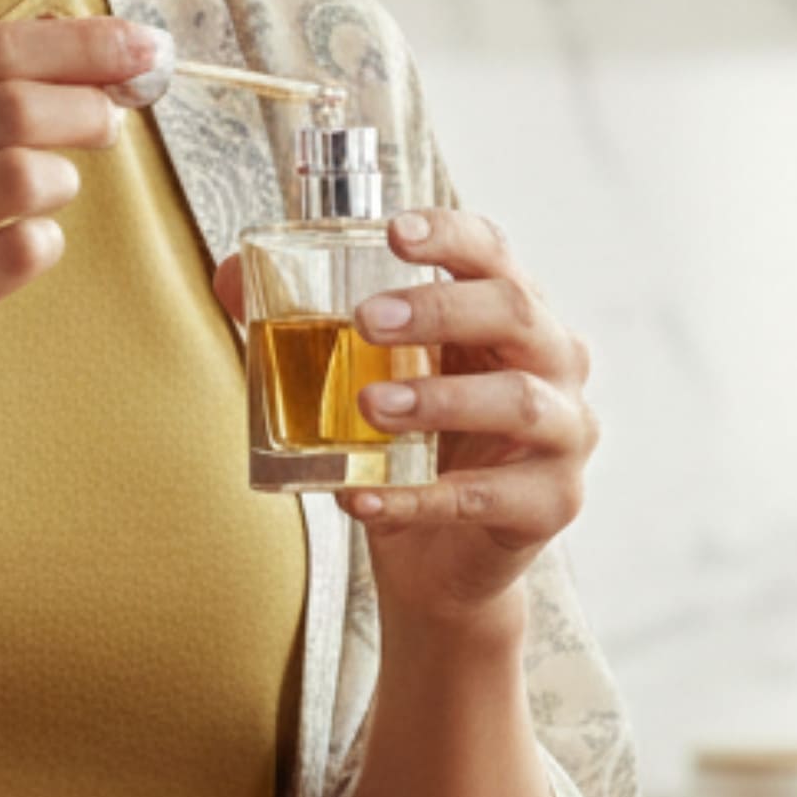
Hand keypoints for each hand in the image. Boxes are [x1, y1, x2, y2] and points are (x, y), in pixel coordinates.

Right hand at [0, 14, 164, 481]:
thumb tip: (75, 26)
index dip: (81, 44)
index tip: (146, 46)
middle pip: (9, 104)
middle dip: (87, 106)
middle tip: (113, 125)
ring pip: (17, 174)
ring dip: (63, 179)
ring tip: (54, 194)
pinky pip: (14, 255)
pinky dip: (44, 245)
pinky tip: (28, 250)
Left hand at [217, 206, 596, 631]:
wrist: (447, 564)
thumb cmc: (417, 449)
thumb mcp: (374, 377)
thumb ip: (310, 326)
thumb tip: (231, 275)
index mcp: (514, 317)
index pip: (496, 256)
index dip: (451, 236)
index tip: (393, 232)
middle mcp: (556, 365)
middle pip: (517, 314)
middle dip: (440, 310)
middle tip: (365, 320)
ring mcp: (566, 436)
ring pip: (520, 403)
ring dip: (440, 400)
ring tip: (370, 407)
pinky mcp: (553, 504)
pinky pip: (488, 499)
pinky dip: (419, 499)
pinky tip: (363, 498)